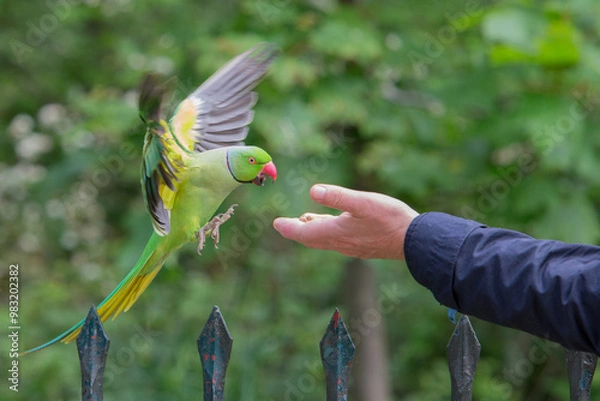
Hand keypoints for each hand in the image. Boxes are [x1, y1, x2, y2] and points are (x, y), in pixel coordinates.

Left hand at [273, 184, 418, 259]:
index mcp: (336, 232)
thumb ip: (338, 196)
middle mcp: (341, 242)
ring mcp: (352, 246)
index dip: (289, 228)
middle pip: (311, 238)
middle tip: (282, 225)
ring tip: (303, 221)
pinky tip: (333, 224)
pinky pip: (337, 240)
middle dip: (296, 231)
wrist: (415, 242)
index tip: (275, 224)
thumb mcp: (363, 202)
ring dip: (311, 231)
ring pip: (324, 239)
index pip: (304, 233)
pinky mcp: (362, 245)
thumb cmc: (390, 220)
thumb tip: (313, 191)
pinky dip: (327, 232)